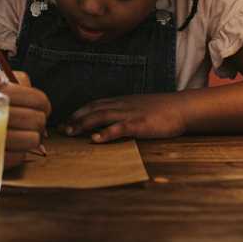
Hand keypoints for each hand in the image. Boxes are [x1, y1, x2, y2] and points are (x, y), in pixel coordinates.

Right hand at [0, 70, 49, 168]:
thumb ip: (13, 80)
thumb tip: (37, 99)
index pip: (38, 99)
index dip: (44, 106)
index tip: (41, 109)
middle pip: (37, 120)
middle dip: (39, 124)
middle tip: (30, 124)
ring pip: (33, 141)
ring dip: (31, 140)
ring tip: (21, 135)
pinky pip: (19, 157)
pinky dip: (18, 153)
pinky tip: (9, 146)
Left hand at [63, 93, 185, 142]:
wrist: (181, 108)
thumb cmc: (161, 110)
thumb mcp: (137, 108)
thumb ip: (123, 113)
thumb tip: (109, 123)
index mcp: (120, 102)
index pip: (94, 104)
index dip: (78, 112)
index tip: (65, 121)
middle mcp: (121, 105)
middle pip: (93, 109)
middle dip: (75, 119)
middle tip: (61, 129)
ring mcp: (130, 113)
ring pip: (101, 116)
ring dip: (83, 124)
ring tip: (70, 132)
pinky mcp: (139, 124)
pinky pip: (119, 128)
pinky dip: (105, 133)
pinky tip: (95, 139)